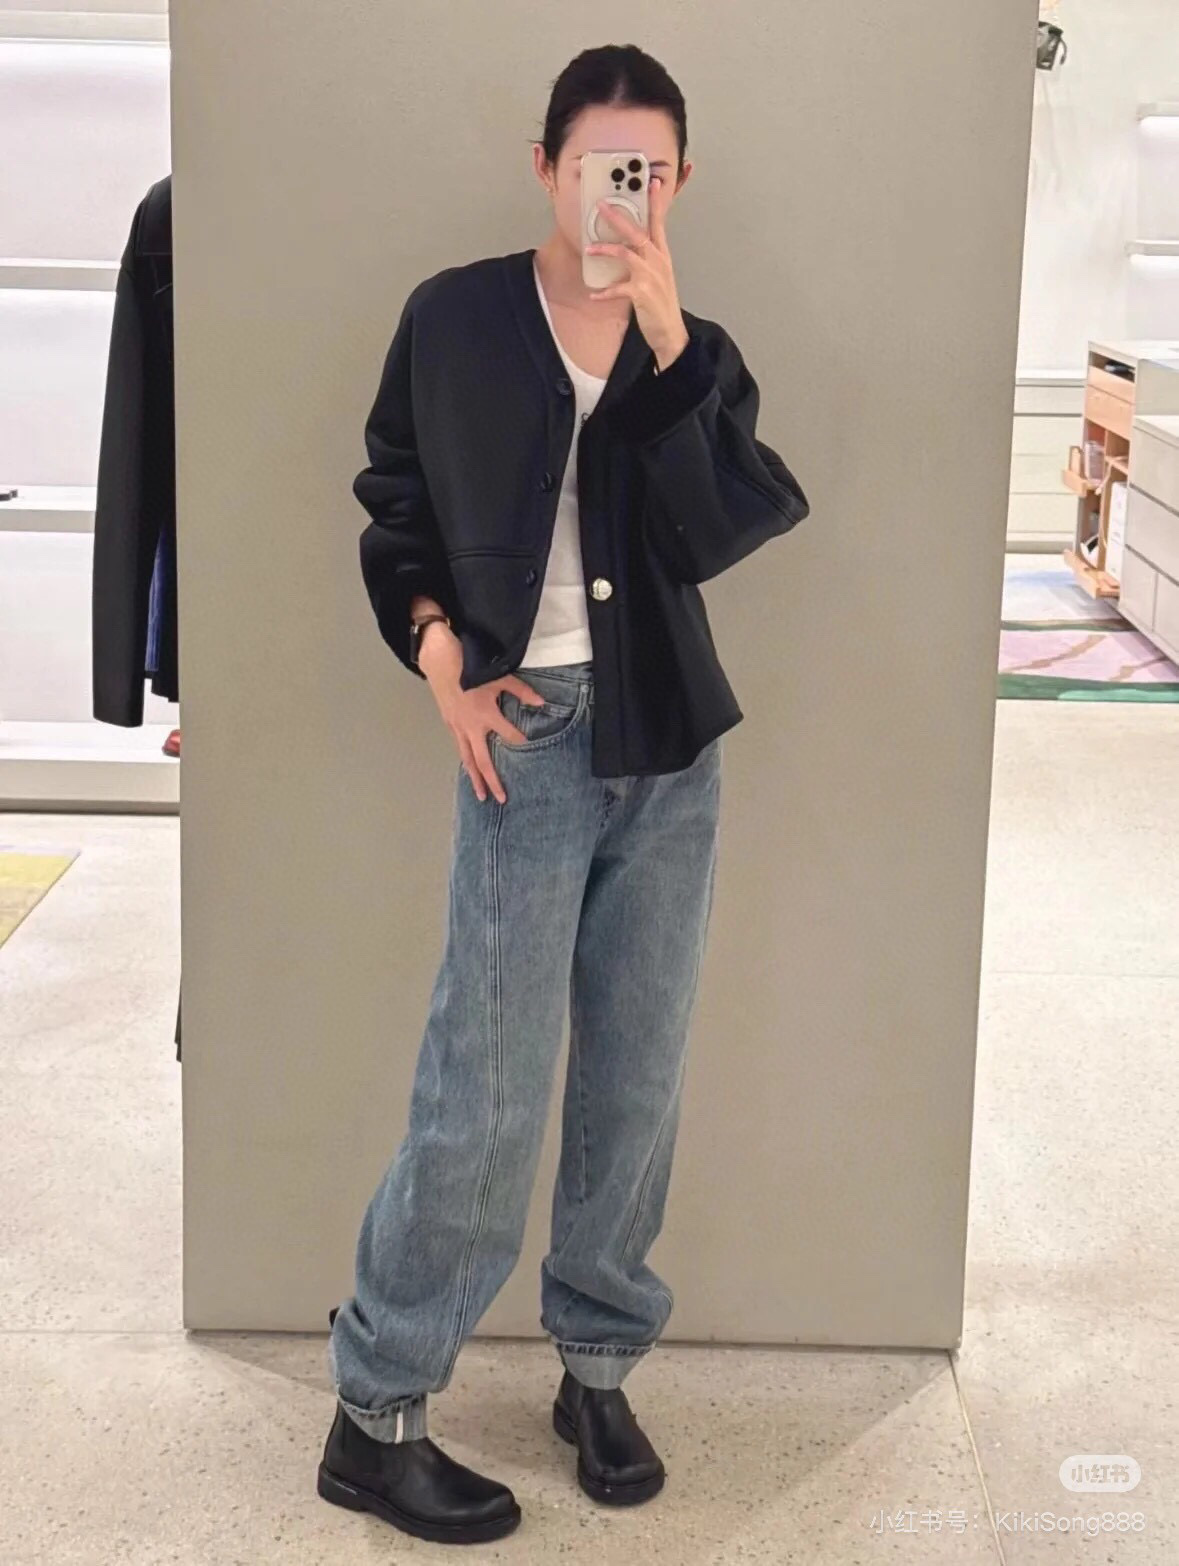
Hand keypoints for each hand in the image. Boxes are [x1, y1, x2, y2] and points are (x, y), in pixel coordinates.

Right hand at [418, 623, 542, 803]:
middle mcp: (471, 727)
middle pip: (483, 761)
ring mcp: (458, 728)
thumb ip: (521, 692)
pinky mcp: (449, 725)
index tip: (527, 743)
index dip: (520, 740)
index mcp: (486, 716)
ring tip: (481, 795)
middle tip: (501, 798)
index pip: (509, 735)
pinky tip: (470, 769)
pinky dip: (466, 761)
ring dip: (475, 779)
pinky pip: (459, 748)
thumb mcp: (500, 678)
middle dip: (492, 781)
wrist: (440, 661)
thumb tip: (541, 703)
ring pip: (467, 759)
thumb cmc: (470, 667)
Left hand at [585, 175, 689, 368]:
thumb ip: (647, 260)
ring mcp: (650, 277)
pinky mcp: (641, 293)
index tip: (651, 182)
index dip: (655, 202)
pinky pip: (617, 288)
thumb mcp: (659, 276)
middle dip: (618, 217)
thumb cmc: (661, 304)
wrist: (671, 332)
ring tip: (589, 248)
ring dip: (605, 250)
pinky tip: (594, 294)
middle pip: (637, 232)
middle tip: (601, 205)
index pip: (659, 223)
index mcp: (662, 255)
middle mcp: (658, 261)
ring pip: (625, 253)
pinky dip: (604, 292)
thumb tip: (629, 248)